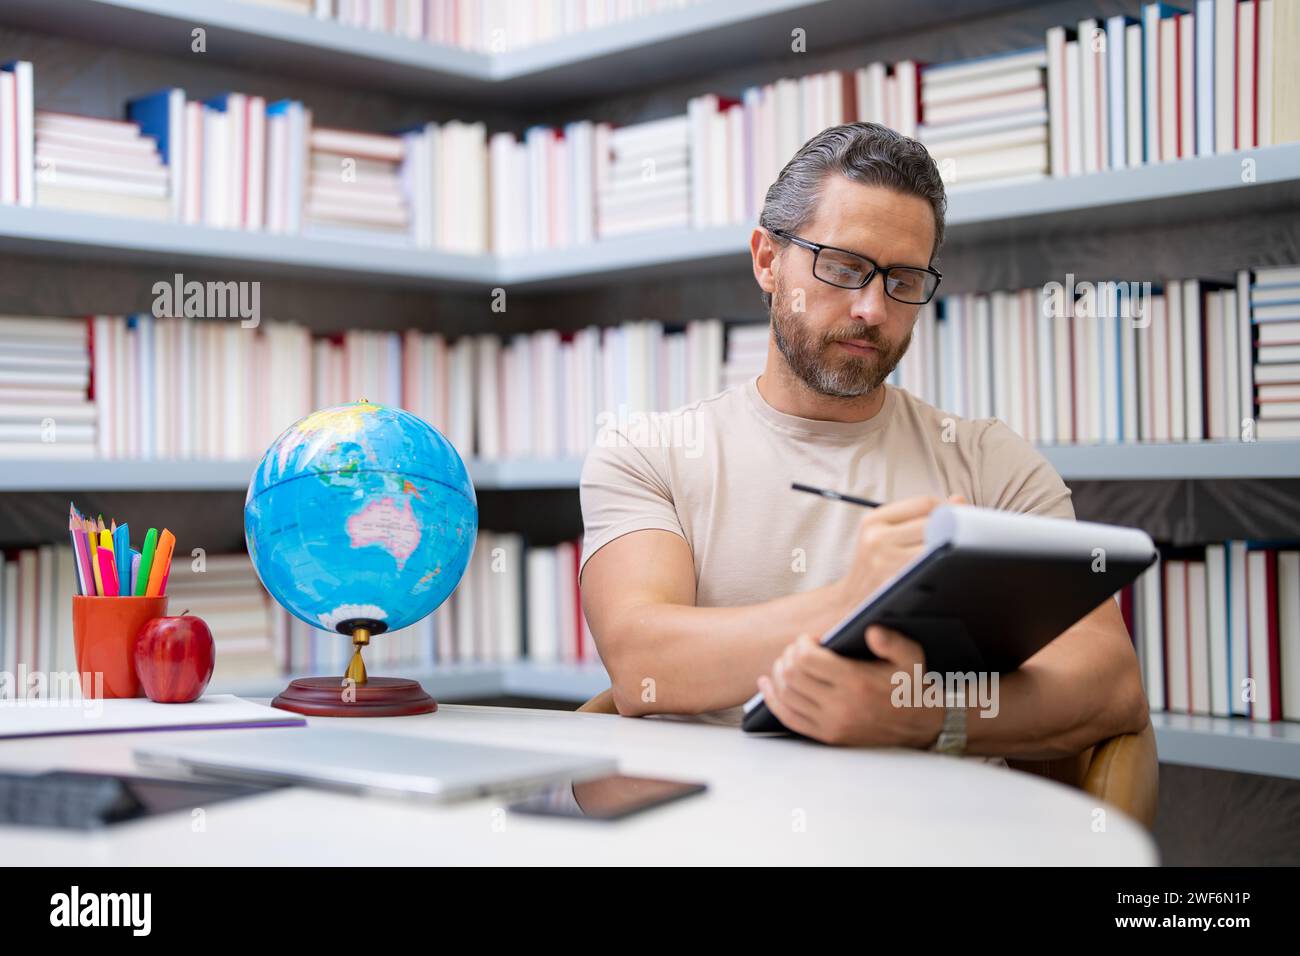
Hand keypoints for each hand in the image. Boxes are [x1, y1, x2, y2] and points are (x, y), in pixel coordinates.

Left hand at [756, 626, 944, 747]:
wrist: (920, 727)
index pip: (806, 659)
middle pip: (791, 675)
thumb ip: (893, 641)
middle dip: (788, 656)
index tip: (810, 639)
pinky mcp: (827, 736)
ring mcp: (831, 724)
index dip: (802, 644)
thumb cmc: (910, 686)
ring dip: (779, 674)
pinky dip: (773, 699)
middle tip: (797, 649)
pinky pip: (788, 718)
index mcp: (857, 682)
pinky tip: (768, 684)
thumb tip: (871, 630)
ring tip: (786, 662)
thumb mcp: (911, 658)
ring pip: (785, 695)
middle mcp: (840, 706)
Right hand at [831, 494, 967, 617]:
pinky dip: (945, 565)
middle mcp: (877, 539)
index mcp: (874, 521)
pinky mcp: (897, 584)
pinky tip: (948, 568)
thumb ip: (918, 514)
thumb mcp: (882, 533)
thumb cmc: (874, 565)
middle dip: (953, 528)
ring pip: (937, 546)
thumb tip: (958, 499)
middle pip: (933, 524)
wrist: (852, 601)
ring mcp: (886, 563)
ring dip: (953, 548)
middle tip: (965, 535)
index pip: (924, 504)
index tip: (958, 517)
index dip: (948, 509)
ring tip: (959, 552)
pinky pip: (932, 568)